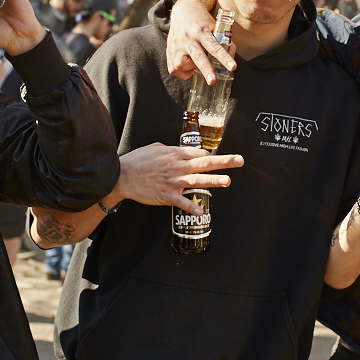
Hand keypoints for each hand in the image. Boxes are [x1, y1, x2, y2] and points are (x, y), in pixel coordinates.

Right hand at [113, 143, 243, 215]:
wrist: (120, 176)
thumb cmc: (136, 161)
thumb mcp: (154, 148)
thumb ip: (169, 149)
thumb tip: (177, 150)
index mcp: (175, 154)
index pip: (199, 153)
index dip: (209, 157)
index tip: (214, 160)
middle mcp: (177, 166)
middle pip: (205, 162)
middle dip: (224, 161)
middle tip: (240, 161)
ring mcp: (173, 181)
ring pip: (198, 180)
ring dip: (214, 181)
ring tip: (228, 181)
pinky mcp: (166, 195)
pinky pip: (182, 202)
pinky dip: (192, 206)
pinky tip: (202, 211)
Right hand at [166, 0, 234, 82]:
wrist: (183, 10)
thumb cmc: (202, 21)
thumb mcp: (215, 27)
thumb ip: (224, 41)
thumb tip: (231, 57)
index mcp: (201, 32)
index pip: (215, 47)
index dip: (224, 58)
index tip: (233, 67)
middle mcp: (188, 39)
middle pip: (198, 57)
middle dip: (206, 70)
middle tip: (212, 81)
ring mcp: (177, 45)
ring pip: (180, 64)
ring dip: (189, 69)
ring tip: (194, 65)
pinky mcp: (169, 51)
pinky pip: (174, 69)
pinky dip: (182, 72)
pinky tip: (187, 65)